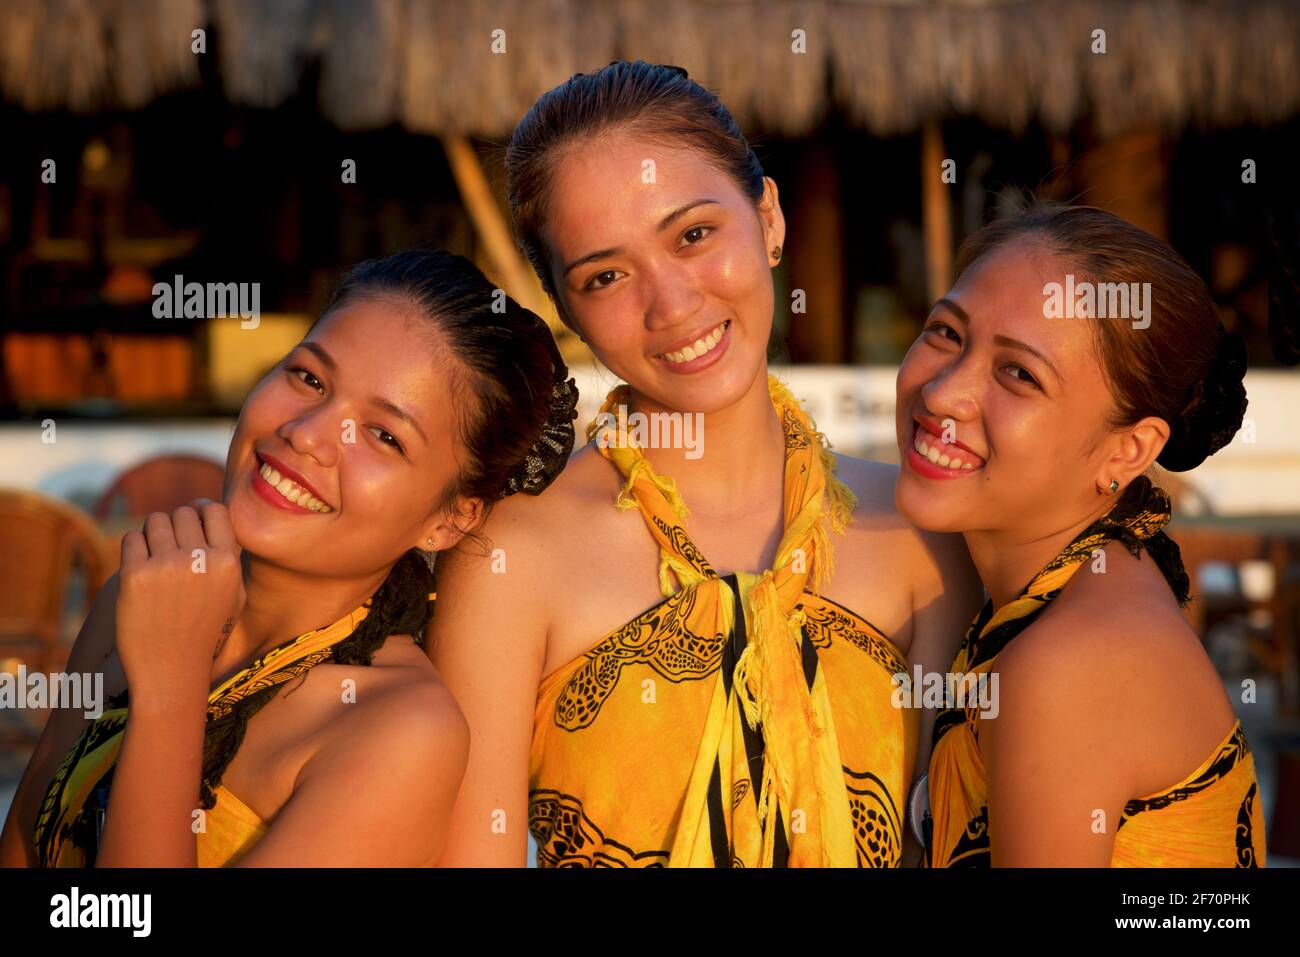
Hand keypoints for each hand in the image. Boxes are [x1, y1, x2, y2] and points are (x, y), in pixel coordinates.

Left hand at [114, 499, 245, 708]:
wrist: (171, 670)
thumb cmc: (205, 631)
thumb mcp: (232, 594)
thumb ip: (228, 555)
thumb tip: (210, 512)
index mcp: (227, 562)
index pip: (214, 510)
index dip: (202, 511)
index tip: (193, 522)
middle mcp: (199, 559)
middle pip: (182, 513)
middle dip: (174, 526)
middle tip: (169, 548)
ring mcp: (166, 566)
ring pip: (154, 521)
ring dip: (152, 534)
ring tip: (153, 558)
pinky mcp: (134, 575)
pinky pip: (131, 539)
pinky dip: (133, 549)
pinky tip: (139, 570)